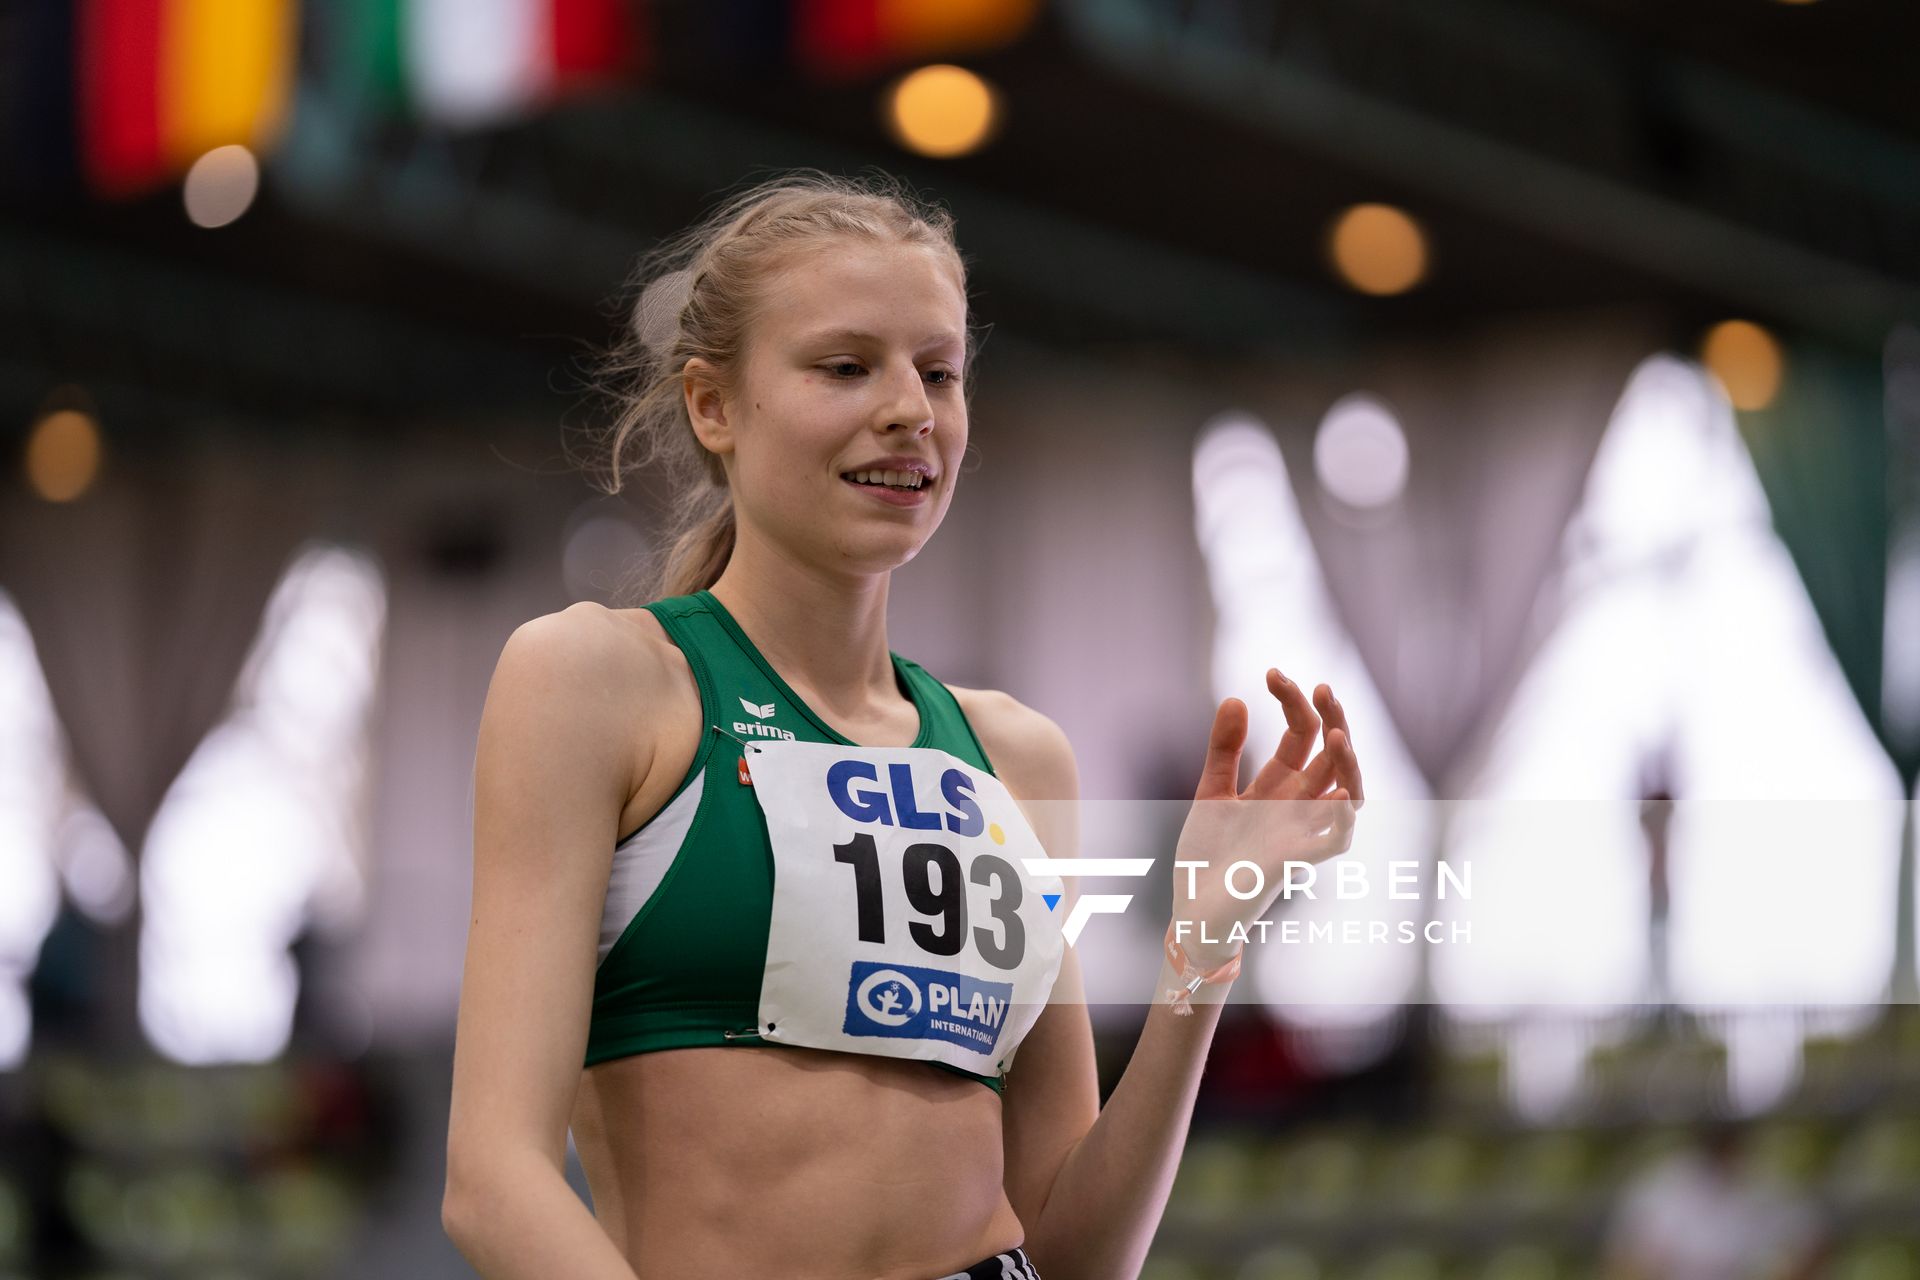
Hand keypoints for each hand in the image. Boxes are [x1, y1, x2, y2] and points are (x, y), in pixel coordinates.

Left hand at [1171, 669, 1364, 963]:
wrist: (1193, 909)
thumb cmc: (1207, 857)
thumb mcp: (1211, 792)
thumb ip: (1224, 750)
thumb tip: (1238, 698)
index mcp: (1278, 785)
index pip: (1301, 733)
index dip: (1293, 701)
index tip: (1272, 672)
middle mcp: (1298, 805)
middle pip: (1331, 754)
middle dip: (1332, 720)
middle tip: (1322, 687)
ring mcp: (1301, 831)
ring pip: (1347, 791)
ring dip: (1347, 764)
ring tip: (1337, 734)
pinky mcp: (1296, 861)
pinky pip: (1335, 839)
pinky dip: (1341, 816)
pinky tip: (1338, 791)